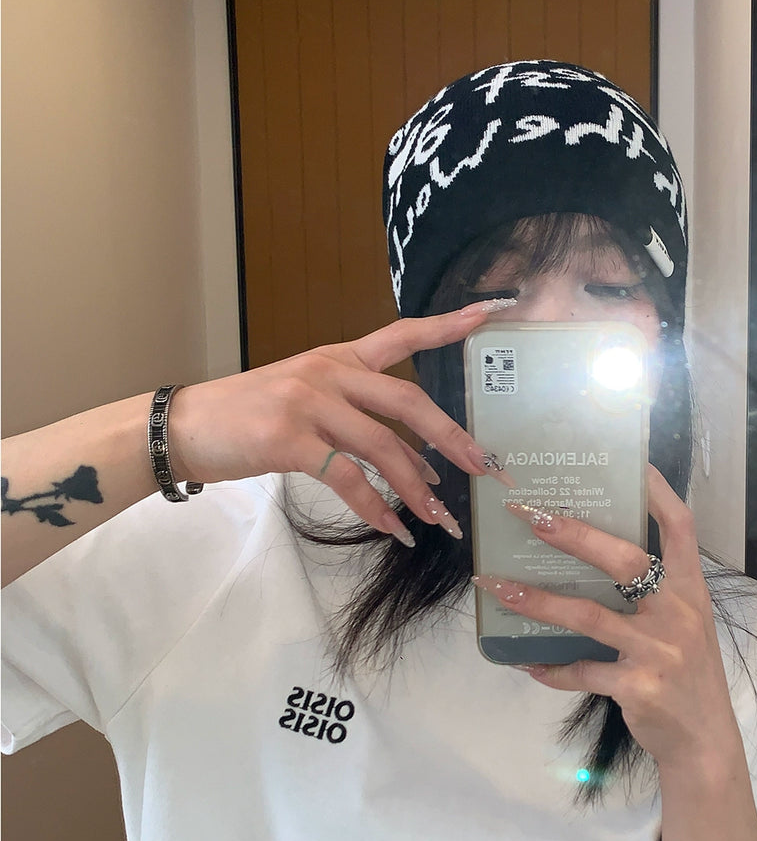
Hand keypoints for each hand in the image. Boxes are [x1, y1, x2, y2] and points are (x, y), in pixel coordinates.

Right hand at [167, 303, 514, 540]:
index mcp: (338, 358)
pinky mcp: (289, 439)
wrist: (183, 426)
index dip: (447, 325)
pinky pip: (348, 477)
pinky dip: (375, 507)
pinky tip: (393, 528)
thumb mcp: (305, 402)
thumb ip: (357, 421)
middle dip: (452, 437)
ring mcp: (308, 403)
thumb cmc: (247, 418)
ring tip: (440, 519)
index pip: (402, 335)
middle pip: (408, 401)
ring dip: (417, 489)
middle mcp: (329, 373)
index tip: (489, 312)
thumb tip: (415, 465)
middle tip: (483, 467)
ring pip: (384, 447)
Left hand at [475, 466, 744, 770]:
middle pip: (625, 560)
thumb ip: (654, 593)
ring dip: (537, 601)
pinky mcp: (637, 686)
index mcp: (691, 590)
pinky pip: (581, 671)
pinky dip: (550, 668)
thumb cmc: (687, 675)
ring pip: (588, 616)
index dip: (655, 490)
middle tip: (529, 515)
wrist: (704, 742)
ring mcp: (658, 650)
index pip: (680, 526)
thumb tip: (593, 556)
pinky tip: (526, 662)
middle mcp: (678, 613)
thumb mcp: (684, 625)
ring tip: (498, 586)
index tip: (628, 459)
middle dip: (574, 534)